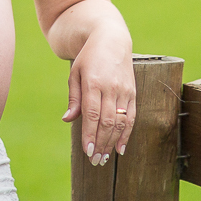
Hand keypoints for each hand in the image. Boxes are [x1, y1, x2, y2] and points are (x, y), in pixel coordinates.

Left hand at [61, 28, 134, 165]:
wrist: (111, 39)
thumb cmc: (89, 57)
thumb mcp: (75, 73)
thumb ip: (74, 97)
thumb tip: (68, 119)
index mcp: (93, 82)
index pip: (92, 114)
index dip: (90, 134)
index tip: (87, 151)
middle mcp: (111, 87)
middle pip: (107, 121)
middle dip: (101, 143)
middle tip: (95, 161)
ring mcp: (124, 90)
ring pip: (120, 121)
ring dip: (112, 142)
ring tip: (105, 158)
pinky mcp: (133, 92)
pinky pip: (131, 116)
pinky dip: (126, 133)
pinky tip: (121, 147)